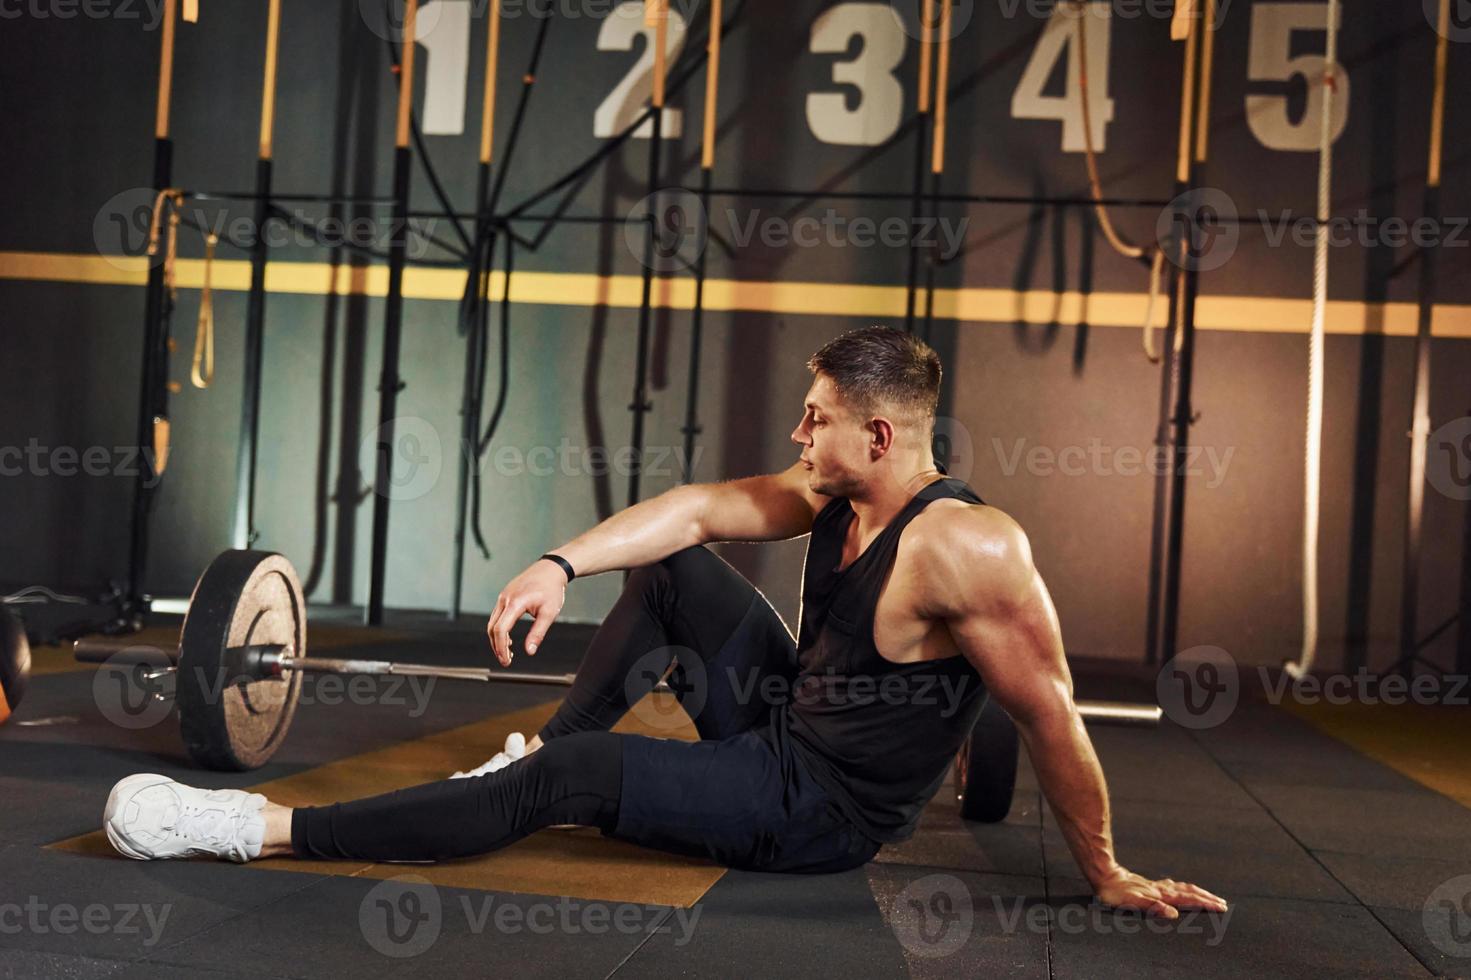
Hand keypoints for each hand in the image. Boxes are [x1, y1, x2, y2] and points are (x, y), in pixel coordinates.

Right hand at [486, 559, 566, 665]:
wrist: (551, 569)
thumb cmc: (552, 589)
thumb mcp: (549, 613)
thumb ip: (538, 633)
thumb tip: (529, 651)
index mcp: (515, 603)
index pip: (501, 630)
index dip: (501, 648)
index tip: (507, 661)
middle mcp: (505, 599)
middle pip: (492, 628)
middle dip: (496, 647)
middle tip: (506, 660)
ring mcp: (503, 596)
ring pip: (493, 622)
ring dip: (497, 639)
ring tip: (507, 653)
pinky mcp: (505, 596)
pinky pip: (497, 616)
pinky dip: (499, 629)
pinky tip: (507, 639)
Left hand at [1093, 868, 1227, 918]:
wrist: (1103, 874)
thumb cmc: (1115, 892)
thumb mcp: (1132, 902)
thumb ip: (1152, 907)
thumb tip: (1173, 914)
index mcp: (1161, 895)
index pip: (1188, 899)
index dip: (1205, 903)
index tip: (1221, 907)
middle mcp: (1161, 889)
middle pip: (1189, 892)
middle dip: (1206, 898)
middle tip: (1222, 903)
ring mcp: (1155, 886)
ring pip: (1181, 888)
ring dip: (1196, 892)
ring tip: (1208, 896)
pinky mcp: (1148, 885)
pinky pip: (1171, 886)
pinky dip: (1181, 888)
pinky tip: (1177, 888)